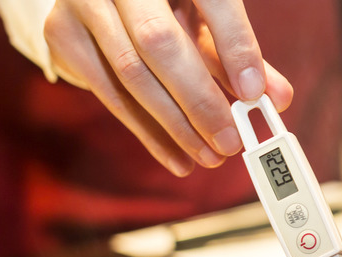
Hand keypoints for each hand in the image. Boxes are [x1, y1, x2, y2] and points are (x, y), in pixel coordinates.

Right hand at [43, 0, 293, 175]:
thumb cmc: (166, 6)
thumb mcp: (204, 19)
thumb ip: (238, 53)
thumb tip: (277, 97)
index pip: (212, 1)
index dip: (235, 46)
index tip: (254, 93)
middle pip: (161, 43)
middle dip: (200, 101)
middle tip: (230, 142)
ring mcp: (87, 2)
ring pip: (132, 73)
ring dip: (175, 125)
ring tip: (208, 156)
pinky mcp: (63, 33)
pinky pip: (108, 93)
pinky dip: (147, 132)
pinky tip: (176, 156)